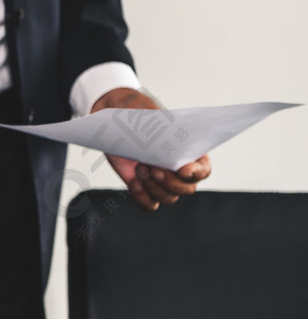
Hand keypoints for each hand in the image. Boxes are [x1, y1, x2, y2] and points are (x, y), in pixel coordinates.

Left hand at [91, 88, 211, 210]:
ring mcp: (161, 181)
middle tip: (153, 168)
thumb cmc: (137, 114)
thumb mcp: (148, 113)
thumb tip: (160, 138)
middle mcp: (178, 171)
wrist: (114, 123)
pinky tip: (134, 182)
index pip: (203, 170)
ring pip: (168, 198)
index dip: (196, 173)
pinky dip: (142, 198)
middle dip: (170, 182)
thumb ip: (159, 125)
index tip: (182, 170)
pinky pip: (149, 204)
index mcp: (189, 152)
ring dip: (154, 188)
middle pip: (187, 189)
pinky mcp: (143, 187)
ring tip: (141, 168)